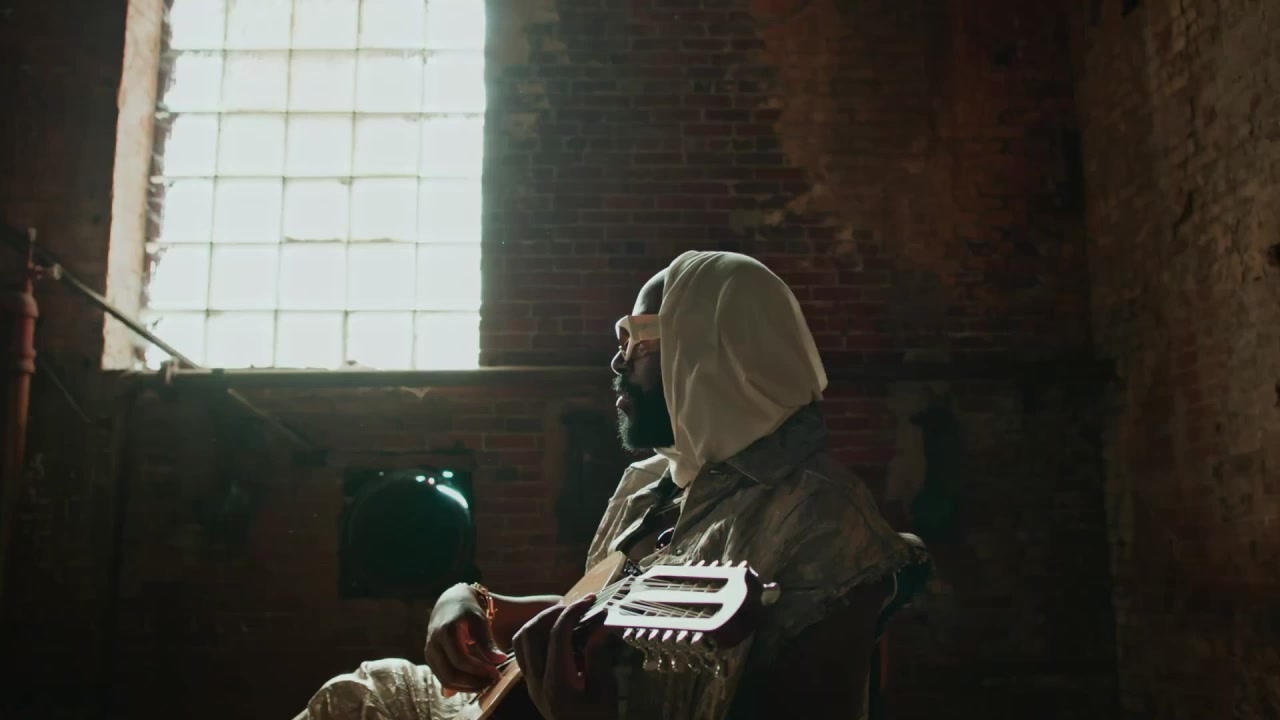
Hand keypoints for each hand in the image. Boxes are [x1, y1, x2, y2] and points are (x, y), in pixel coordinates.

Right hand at [424, 584, 507, 692]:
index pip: (460, 660)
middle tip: (492, 682)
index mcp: (445, 632)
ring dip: (467, 687)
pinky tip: (477, 682)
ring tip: (487, 683)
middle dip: (473, 682)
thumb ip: (488, 641)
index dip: (479, 670)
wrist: (450, 604)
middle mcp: (433, 644)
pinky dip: (461, 685)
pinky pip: (444, 679)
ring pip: (446, 681)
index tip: (497, 673)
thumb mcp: (480, 621)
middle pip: (450, 674)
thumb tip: (500, 660)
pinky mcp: (431, 661)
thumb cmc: (468, 611)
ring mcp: (429, 654)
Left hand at [513, 596, 617, 719]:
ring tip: (564, 616)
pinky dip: (536, 636)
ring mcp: (530, 683)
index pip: (557, 635)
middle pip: (531, 633)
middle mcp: (537, 681)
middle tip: (576, 606)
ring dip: (539, 622)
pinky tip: (556, 635)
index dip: (573, 612)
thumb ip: (598, 658)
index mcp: (557, 682)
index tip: (591, 601)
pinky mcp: (531, 685)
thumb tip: (598, 628)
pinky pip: (523, 652)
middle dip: (552, 612)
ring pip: (521, 641)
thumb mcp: (605, 692)